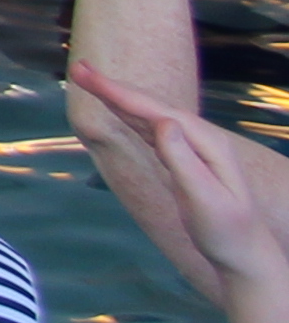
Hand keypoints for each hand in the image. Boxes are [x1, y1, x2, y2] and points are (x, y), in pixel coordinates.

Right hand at [73, 62, 288, 296]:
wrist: (244, 253)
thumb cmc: (225, 231)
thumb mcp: (204, 199)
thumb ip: (183, 159)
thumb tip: (162, 122)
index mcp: (208, 143)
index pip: (158, 111)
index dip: (122, 94)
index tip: (90, 78)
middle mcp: (202, 137)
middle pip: (153, 106)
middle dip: (115, 87)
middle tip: (79, 68)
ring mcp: (194, 145)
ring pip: (150, 114)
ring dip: (119, 96)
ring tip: (89, 79)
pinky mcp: (184, 156)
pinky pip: (151, 128)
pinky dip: (129, 114)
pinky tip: (116, 107)